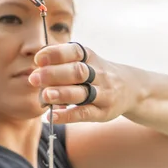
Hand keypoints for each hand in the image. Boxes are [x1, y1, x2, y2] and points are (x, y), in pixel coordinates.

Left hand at [28, 42, 142, 123]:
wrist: (132, 89)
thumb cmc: (95, 73)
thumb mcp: (85, 61)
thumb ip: (61, 63)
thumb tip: (35, 68)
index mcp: (90, 57)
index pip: (74, 51)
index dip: (56, 54)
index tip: (38, 59)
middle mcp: (98, 74)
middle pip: (77, 72)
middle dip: (54, 74)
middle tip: (34, 78)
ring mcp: (103, 93)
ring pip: (82, 93)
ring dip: (61, 94)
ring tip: (44, 96)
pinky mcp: (103, 112)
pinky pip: (85, 114)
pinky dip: (68, 116)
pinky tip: (52, 116)